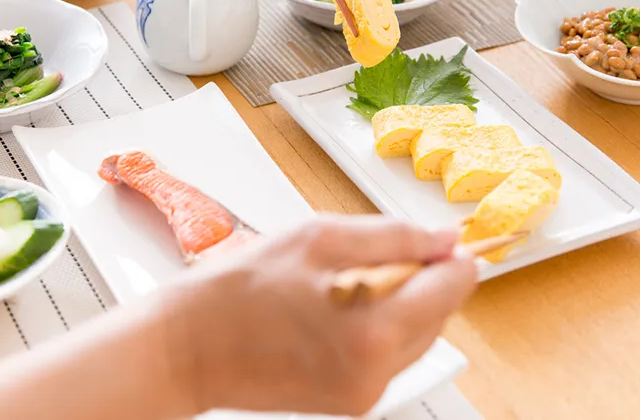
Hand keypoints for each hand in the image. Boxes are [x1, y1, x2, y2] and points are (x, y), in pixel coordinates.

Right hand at [165, 215, 477, 416]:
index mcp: (372, 333)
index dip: (452, 258)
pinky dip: (378, 326)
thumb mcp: (318, 239)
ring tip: (344, 281)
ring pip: (416, 336)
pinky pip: (388, 356)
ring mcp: (363, 394)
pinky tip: (335, 307)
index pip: (451, 289)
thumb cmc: (237, 291)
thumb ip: (392, 237)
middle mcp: (376, 373)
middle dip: (423, 279)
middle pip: (439, 315)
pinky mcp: (350, 402)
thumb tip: (442, 238)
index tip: (446, 241)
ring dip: (401, 302)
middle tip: (378, 253)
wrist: (186, 348)